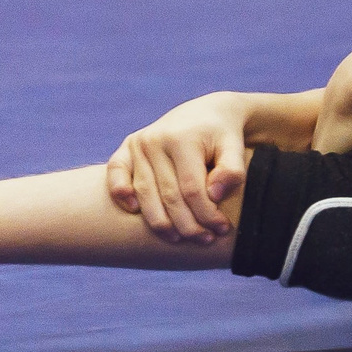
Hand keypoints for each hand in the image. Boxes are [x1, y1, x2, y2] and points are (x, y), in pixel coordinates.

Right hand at [105, 91, 252, 242]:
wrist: (207, 112)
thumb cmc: (223, 135)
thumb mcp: (234, 147)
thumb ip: (232, 170)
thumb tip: (214, 195)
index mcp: (182, 139)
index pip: (192, 189)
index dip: (207, 214)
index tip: (221, 229)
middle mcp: (155, 140)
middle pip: (168, 196)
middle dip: (187, 224)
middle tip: (204, 240)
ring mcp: (139, 143)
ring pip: (145, 194)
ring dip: (160, 222)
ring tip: (178, 238)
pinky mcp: (128, 147)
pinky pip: (116, 171)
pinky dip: (120, 192)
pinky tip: (133, 211)